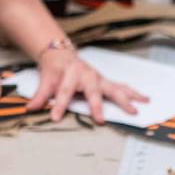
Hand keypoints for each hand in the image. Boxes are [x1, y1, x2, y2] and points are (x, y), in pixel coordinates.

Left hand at [27, 47, 146, 123]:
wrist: (62, 55)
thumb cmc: (55, 69)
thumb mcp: (45, 80)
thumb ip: (40, 95)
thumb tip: (30, 108)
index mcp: (71, 74)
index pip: (64, 91)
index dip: (59, 104)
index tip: (55, 117)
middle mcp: (88, 76)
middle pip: (94, 90)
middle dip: (97, 104)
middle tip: (100, 119)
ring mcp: (99, 79)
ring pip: (114, 88)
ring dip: (126, 99)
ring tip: (137, 108)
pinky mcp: (105, 82)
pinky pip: (121, 87)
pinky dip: (133, 93)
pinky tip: (144, 99)